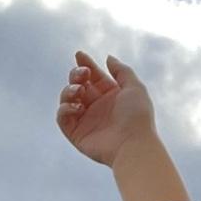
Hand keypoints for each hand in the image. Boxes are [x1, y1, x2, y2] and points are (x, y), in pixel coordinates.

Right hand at [56, 50, 156, 166]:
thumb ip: (122, 71)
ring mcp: (86, 120)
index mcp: (111, 96)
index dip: (86, 64)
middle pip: (77, 84)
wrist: (133, 145)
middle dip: (76, 75)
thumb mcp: (135, 88)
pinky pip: (62, 117)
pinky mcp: (77, 134)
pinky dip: (65, 109)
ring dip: (69, 90)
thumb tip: (108, 58)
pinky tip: (78, 107)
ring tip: (80, 91)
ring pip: (67, 98)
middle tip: (83, 75)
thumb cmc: (138, 117)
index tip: (80, 55)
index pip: (93, 76)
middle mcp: (98, 107)